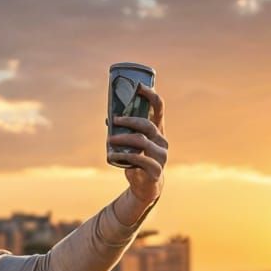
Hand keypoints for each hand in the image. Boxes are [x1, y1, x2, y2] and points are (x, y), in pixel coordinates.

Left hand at [108, 82, 167, 205]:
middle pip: (148, 124)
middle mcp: (162, 140)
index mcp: (158, 129)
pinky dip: (124, 156)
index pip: (159, 108)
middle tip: (114, 120)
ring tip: (109, 140)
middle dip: (129, 120)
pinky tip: (113, 155)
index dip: (151, 95)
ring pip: (143, 141)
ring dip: (123, 139)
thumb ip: (125, 130)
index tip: (139, 86)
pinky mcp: (156, 169)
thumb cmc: (138, 159)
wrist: (146, 185)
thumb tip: (109, 117)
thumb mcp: (132, 143)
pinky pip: (140, 159)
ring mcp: (161, 155)